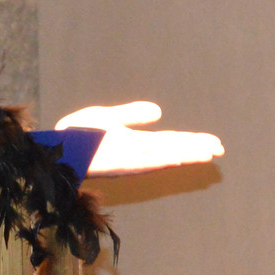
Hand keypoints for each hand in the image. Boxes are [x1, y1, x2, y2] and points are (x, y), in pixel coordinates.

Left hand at [56, 101, 223, 176]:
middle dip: (194, 150)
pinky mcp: (114, 163)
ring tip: (206, 153)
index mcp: (135, 142)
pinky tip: (175, 156)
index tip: (214, 144)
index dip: (192, 143)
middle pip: (171, 150)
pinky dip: (158, 159)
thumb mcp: (108, 118)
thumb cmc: (78, 134)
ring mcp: (125, 159)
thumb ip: (132, 115)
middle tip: (219, 149)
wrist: (55, 145)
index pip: (170, 142)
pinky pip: (139, 162)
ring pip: (161, 157)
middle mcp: (134, 153)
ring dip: (183, 155)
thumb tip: (158, 112)